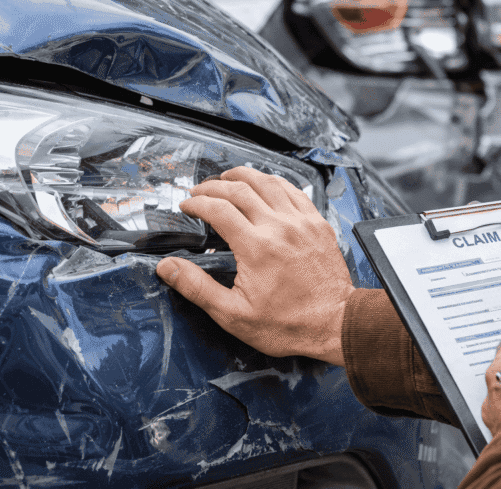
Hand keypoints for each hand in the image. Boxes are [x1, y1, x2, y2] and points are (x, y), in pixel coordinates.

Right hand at [155, 166, 354, 364]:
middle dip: (214, 186)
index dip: (197, 203)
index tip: (187, 205)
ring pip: (269, 183)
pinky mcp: (318, 224)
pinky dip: (275, 182)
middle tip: (200, 191)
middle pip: (241, 190)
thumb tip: (167, 267)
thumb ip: (197, 287)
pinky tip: (265, 184)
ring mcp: (302, 222)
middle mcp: (279, 227)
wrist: (333, 324)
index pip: (218, 209)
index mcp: (256, 247)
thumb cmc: (287, 324)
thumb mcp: (233, 314)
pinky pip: (294, 191)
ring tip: (227, 178)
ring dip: (244, 176)